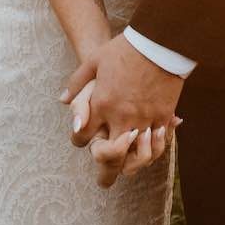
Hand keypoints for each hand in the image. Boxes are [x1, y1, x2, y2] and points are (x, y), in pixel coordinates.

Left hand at [62, 32, 182, 186]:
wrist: (158, 43)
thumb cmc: (123, 50)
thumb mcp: (94, 61)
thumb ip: (77, 83)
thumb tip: (62, 100)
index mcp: (101, 105)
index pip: (83, 135)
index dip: (79, 140)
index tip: (81, 139)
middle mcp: (120, 117)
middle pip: (111, 155)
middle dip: (105, 171)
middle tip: (104, 181)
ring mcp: (143, 119)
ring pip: (137, 154)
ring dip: (132, 163)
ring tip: (129, 168)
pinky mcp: (162, 116)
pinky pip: (157, 142)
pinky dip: (153, 147)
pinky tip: (149, 148)